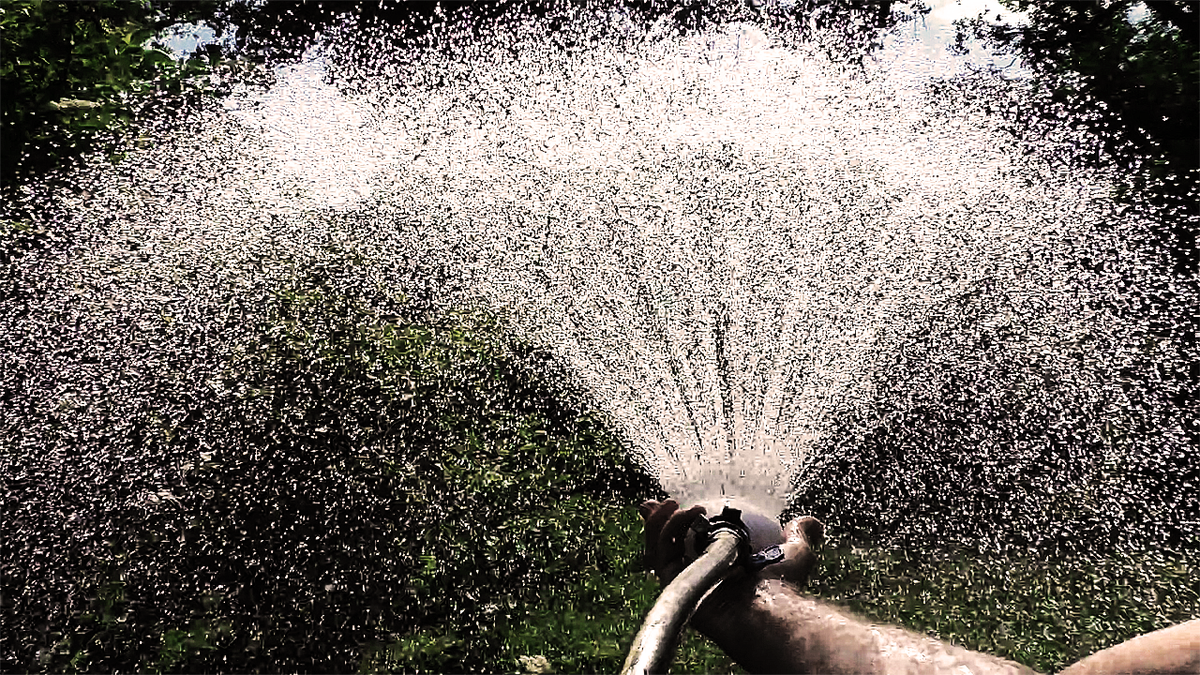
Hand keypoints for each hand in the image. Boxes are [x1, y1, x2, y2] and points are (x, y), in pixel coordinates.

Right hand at [637, 498, 822, 587]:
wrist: (770, 609)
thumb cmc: (783, 586)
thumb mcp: (796, 552)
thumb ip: (799, 535)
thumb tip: (812, 521)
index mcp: (721, 568)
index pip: (694, 542)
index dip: (684, 522)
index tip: (684, 503)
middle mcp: (700, 576)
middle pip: (670, 545)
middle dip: (660, 521)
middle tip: (661, 503)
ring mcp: (686, 582)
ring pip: (661, 548)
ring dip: (663, 521)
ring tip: (675, 503)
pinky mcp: (674, 586)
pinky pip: (662, 555)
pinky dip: (667, 529)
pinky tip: (684, 511)